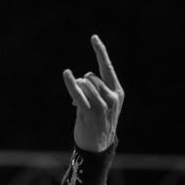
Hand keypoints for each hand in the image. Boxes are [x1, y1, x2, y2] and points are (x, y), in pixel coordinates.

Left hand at [62, 35, 123, 151]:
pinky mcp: (89, 112)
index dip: (100, 51)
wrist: (98, 147)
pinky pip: (78, 93)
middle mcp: (112, 97)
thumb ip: (95, 89)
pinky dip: (71, 83)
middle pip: (90, 77)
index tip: (93, 37)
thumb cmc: (99, 123)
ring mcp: (101, 105)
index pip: (108, 67)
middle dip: (81, 84)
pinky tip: (66, 74)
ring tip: (77, 105)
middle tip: (80, 100)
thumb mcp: (103, 104)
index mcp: (118, 93)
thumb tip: (79, 80)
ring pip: (84, 84)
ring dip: (76, 90)